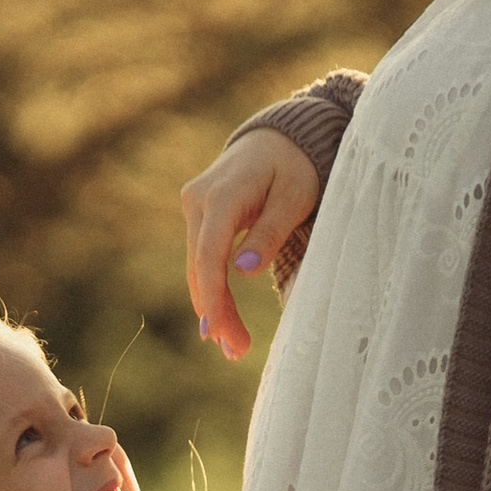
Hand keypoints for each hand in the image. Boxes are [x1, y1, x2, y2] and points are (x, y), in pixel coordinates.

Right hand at [181, 131, 322, 361]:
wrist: (279, 138)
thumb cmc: (294, 166)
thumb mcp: (296, 196)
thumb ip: (271, 231)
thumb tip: (243, 270)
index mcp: (223, 194)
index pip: (209, 254)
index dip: (213, 297)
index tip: (220, 332)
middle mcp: (198, 199)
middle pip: (201, 266)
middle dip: (216, 312)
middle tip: (235, 351)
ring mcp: (194, 206)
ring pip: (198, 266)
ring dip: (212, 307)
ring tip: (233, 346)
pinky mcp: (198, 215)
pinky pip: (201, 258)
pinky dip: (211, 289)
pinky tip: (221, 319)